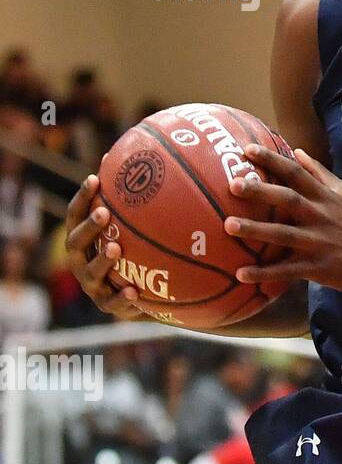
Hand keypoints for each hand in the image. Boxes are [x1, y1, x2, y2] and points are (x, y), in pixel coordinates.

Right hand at [63, 175, 146, 319]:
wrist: (144, 297)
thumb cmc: (134, 254)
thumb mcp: (132, 230)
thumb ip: (133, 203)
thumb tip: (144, 157)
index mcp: (83, 240)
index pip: (76, 215)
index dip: (82, 198)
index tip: (94, 179)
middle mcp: (81, 261)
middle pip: (76, 242)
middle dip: (89, 227)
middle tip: (104, 212)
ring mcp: (93, 285)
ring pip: (91, 274)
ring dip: (102, 260)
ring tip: (116, 248)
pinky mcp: (109, 306)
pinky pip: (114, 304)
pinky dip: (122, 298)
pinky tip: (134, 291)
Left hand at [225, 145, 341, 293]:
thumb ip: (321, 174)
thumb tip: (297, 152)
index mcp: (327, 198)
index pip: (297, 174)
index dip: (273, 160)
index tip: (247, 149)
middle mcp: (322, 217)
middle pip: (288, 200)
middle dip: (261, 191)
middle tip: (233, 184)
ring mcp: (320, 243)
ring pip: (284, 235)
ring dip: (256, 230)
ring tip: (228, 225)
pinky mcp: (319, 269)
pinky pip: (288, 271)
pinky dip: (265, 273)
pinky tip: (241, 274)